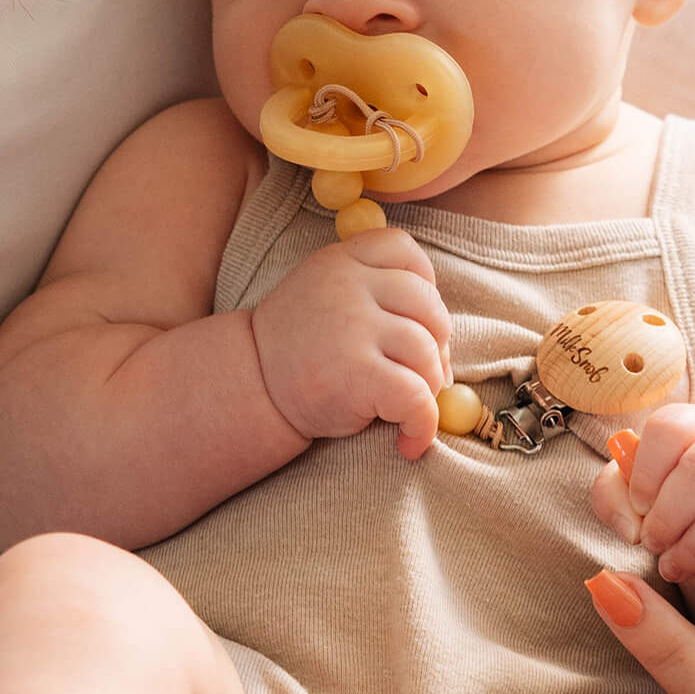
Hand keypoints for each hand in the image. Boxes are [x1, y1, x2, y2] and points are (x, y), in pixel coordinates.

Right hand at [251, 228, 452, 459]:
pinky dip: (424, 425)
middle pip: (429, 307)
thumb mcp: (325, 295)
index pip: (405, 251)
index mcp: (341, 260)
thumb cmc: (300, 349)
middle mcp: (348, 286)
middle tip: (420, 375)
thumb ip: (373, 291)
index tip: (415, 321)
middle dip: (437, 346)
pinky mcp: (358, 374)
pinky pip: (417, 398)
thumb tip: (444, 338)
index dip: (426, 287)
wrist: (250, 389)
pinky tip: (409, 441)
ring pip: (427, 353)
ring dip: (428, 388)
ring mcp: (353, 327)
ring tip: (405, 407)